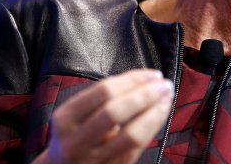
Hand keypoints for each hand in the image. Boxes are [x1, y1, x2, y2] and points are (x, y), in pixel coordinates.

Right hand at [32, 69, 173, 163]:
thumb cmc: (74, 134)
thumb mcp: (74, 114)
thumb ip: (100, 99)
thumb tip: (141, 81)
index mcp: (64, 119)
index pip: (103, 92)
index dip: (132, 80)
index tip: (152, 74)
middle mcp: (75, 141)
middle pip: (115, 112)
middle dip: (145, 95)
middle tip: (164, 85)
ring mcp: (93, 159)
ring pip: (130, 135)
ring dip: (154, 113)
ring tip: (166, 98)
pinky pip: (136, 149)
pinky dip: (152, 129)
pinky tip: (160, 115)